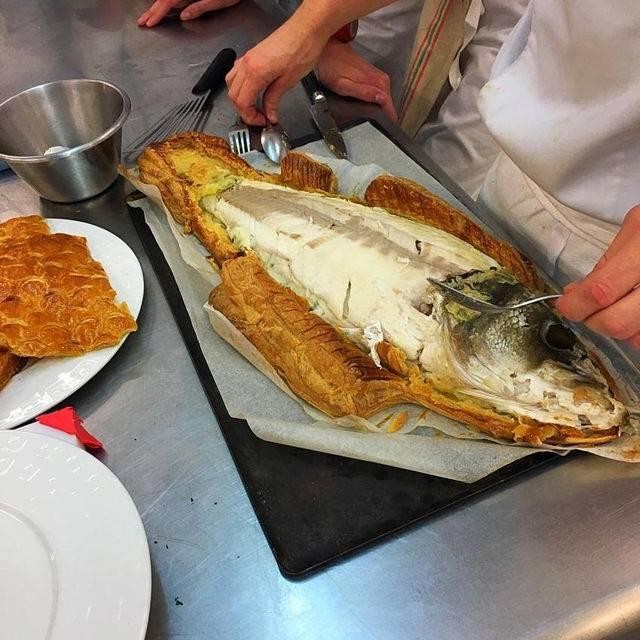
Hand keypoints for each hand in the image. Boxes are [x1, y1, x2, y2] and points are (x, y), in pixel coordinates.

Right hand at [137, 0, 239, 26]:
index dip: (158, 13)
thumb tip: (185, 16)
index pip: (168, 1)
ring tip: (149, 17)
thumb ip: (200, 7)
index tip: (150, 22)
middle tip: (142, 21)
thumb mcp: (218, 1)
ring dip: (157, 7)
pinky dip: (167, 3)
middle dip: (153, 11)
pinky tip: (162, 10)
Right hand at [226, 17, 328, 124]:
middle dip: (244, 110)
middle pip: (233, 95)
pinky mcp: (252, 54)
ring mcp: (247, 58)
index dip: (250, 116)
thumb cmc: (301, 50)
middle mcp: (246, 64)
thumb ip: (274, 100)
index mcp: (255, 72)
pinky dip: (241, 85)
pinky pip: (237, 72)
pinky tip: (253, 90)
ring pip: (231, 84)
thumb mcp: (288, 82)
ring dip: (240, 98)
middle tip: (259, 118)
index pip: (242, 102)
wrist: (306, 30)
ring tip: (255, 106)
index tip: (261, 122)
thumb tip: (269, 114)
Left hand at [317, 39, 396, 120]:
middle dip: (386, 112)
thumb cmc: (330, 69)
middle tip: (379, 123)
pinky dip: (378, 99)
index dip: (388, 116)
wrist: (327, 51)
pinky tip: (373, 104)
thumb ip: (363, 92)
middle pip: (388, 101)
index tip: (386, 125)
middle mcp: (379, 77)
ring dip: (383, 106)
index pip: (388, 103)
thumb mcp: (343, 86)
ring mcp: (376, 74)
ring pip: (385, 95)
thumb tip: (380, 99)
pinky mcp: (372, 73)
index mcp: (374, 81)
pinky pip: (380, 89)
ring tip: (378, 116)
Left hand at [556, 205, 639, 347]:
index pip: (601, 291)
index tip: (565, 305)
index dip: (576, 304)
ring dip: (619, 329)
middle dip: (594, 320)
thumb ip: (606, 262)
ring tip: (617, 308)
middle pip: (617, 322)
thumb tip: (575, 293)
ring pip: (636, 337)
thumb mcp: (636, 228)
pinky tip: (635, 312)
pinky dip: (637, 331)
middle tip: (588, 309)